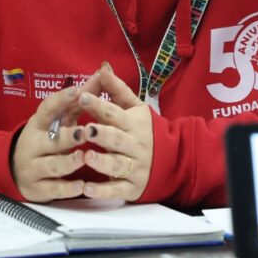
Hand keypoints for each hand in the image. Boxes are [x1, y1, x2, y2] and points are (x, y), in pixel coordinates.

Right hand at [11, 78, 94, 201]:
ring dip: (67, 162)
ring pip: (51, 165)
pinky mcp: (37, 188)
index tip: (77, 91)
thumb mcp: (58, 119)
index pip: (47, 109)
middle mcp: (33, 144)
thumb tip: (101, 74)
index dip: (61, 100)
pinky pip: (53, 189)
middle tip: (84, 133)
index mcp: (38, 124)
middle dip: (67, 136)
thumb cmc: (46, 139)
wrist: (15, 169)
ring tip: (82, 158)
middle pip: (50, 140)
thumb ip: (79, 100)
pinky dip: (67, 188)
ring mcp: (33, 167)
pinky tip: (81, 185)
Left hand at [78, 64, 153, 200]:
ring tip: (87, 157)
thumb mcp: (135, 107)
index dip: (99, 105)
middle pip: (117, 139)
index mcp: (133, 123)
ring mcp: (134, 167)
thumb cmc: (146, 130)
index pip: (115, 113)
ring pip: (117, 165)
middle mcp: (134, 145)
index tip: (82, 97)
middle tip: (86, 130)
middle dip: (102, 134)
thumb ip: (117, 89)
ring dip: (102, 162)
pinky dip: (103, 191)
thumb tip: (102, 66)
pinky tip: (87, 189)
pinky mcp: (131, 188)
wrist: (174, 160)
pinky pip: (117, 190)